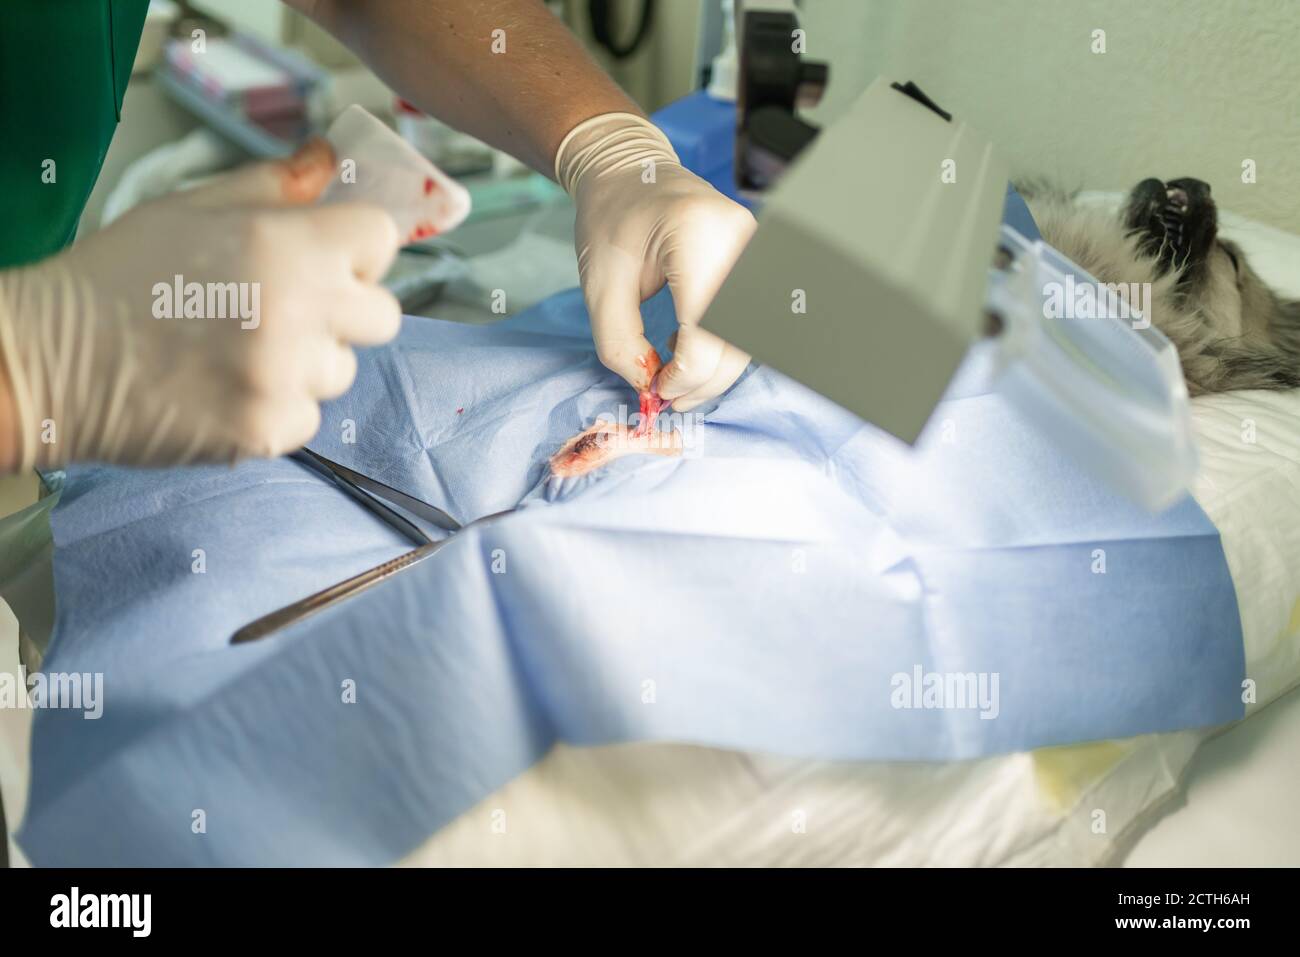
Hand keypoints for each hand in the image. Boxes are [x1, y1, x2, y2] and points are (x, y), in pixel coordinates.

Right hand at [0, 140, 400, 470]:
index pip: (380, 240)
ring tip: (240, 349)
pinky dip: (277, 408)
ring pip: (341, 369)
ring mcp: (287, 377)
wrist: (52, 358)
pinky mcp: (269, 431)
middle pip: (382, 315)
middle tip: (288, 308)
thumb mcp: (195, 206)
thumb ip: (276, 185)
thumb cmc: (121, 273)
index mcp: (289, 245)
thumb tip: (330, 160)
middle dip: (346, 310)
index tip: (327, 257)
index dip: (357, 248)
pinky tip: (226, 388)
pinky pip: (308, 417)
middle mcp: (300, 311)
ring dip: (307, 362)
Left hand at [556, 113, 755, 411]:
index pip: (708, 332)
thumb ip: (619, 343)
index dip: (683, 376)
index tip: (655, 391)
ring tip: (671, 369)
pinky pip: (747, 322)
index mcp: (696, 236)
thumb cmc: (610, 218)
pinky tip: (686, 342)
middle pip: (738, 342)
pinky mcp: (756, 260)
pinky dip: (721, 347)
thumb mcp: (600, 285)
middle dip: (703, 381)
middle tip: (666, 395)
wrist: (630, 171)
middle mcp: (739, 239)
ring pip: (749, 338)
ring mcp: (754, 248)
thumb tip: (648, 387)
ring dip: (713, 369)